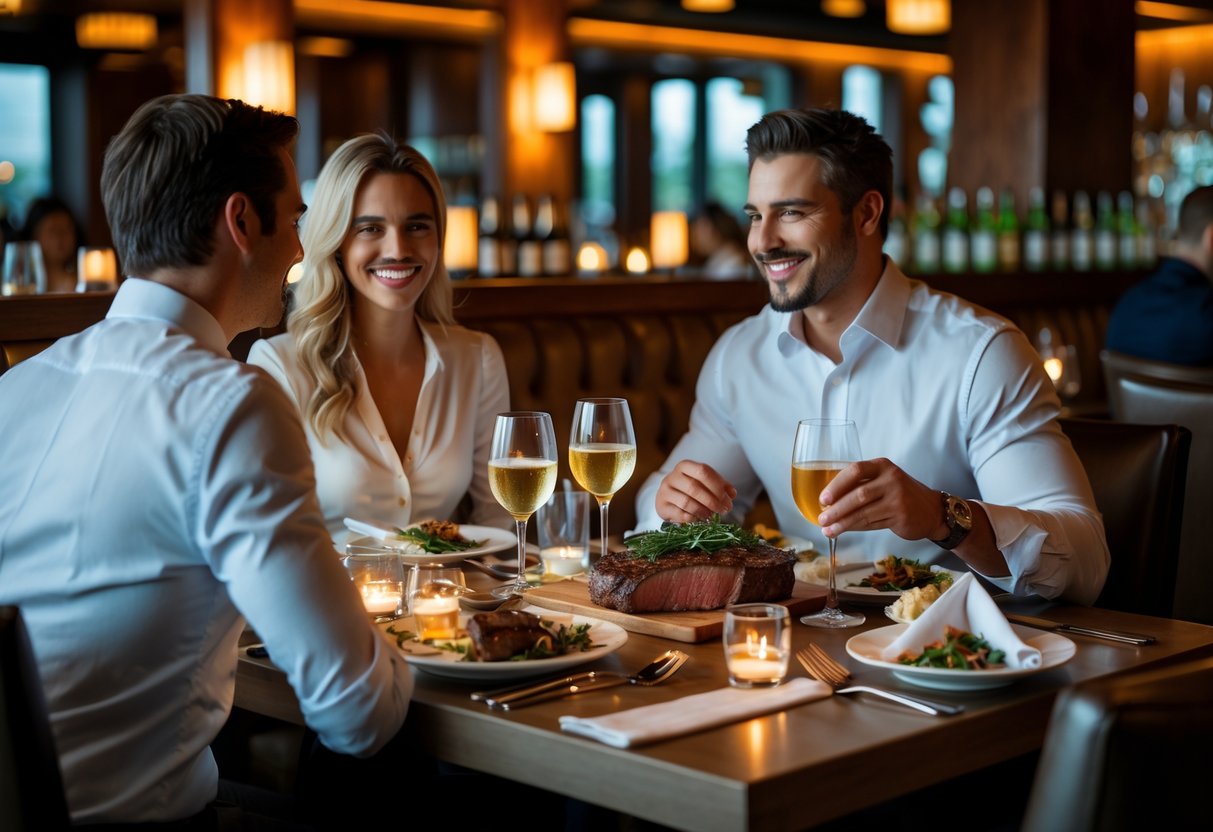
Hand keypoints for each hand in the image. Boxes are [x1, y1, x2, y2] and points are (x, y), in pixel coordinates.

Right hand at [654, 460, 737, 522]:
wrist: (668, 499)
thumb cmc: (690, 490)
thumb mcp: (705, 484)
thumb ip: (720, 486)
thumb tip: (732, 494)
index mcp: (685, 466)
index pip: (703, 470)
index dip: (717, 485)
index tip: (728, 498)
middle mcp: (672, 476)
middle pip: (694, 487)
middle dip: (712, 501)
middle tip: (724, 510)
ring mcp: (665, 491)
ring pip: (686, 502)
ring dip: (703, 511)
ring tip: (711, 516)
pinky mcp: (661, 506)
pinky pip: (679, 514)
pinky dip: (692, 518)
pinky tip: (699, 519)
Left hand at [815, 458, 945, 541]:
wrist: (932, 510)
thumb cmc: (900, 494)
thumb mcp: (883, 481)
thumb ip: (860, 486)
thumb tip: (828, 502)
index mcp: (883, 466)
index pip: (855, 470)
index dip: (837, 485)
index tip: (823, 499)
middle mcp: (892, 479)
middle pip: (858, 494)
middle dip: (837, 509)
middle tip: (822, 519)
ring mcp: (898, 499)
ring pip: (864, 512)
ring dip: (843, 523)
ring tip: (828, 530)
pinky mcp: (901, 517)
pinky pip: (872, 523)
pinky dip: (855, 528)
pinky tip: (844, 530)